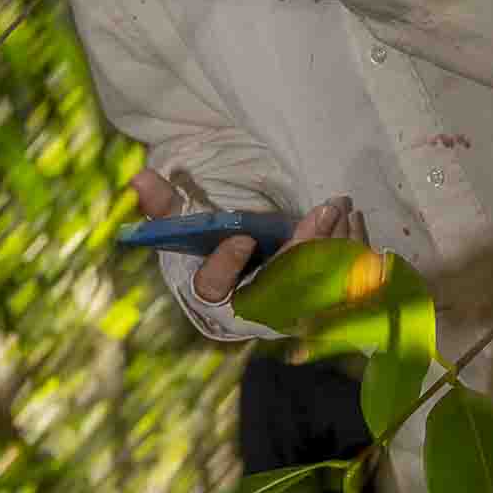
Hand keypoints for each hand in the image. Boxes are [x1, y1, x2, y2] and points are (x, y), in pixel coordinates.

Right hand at [129, 166, 367, 307]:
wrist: (249, 284)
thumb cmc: (215, 252)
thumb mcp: (186, 229)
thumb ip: (165, 206)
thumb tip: (139, 176)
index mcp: (214, 297)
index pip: (213, 289)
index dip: (225, 266)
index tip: (240, 238)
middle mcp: (252, 313)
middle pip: (281, 288)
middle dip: (305, 248)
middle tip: (323, 211)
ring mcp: (290, 316)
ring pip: (320, 287)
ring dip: (336, 244)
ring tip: (340, 207)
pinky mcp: (323, 310)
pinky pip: (344, 286)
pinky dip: (352, 252)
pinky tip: (354, 221)